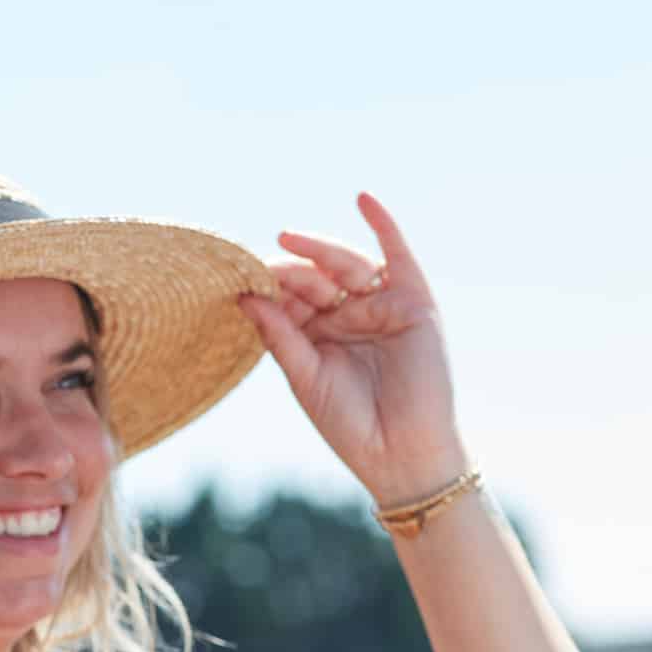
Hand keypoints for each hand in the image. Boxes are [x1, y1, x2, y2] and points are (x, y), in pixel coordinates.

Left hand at [239, 193, 469, 506]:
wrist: (401, 453)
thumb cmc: (350, 425)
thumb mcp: (305, 378)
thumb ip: (280, 336)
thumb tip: (245, 296)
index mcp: (317, 336)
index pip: (289, 300)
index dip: (268, 289)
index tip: (238, 281)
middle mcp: (348, 316)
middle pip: (315, 279)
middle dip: (290, 272)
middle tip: (262, 267)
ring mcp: (380, 305)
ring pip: (345, 266)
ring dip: (318, 251)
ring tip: (288, 241)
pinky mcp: (413, 301)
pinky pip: (396, 254)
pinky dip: (383, 224)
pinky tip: (363, 199)